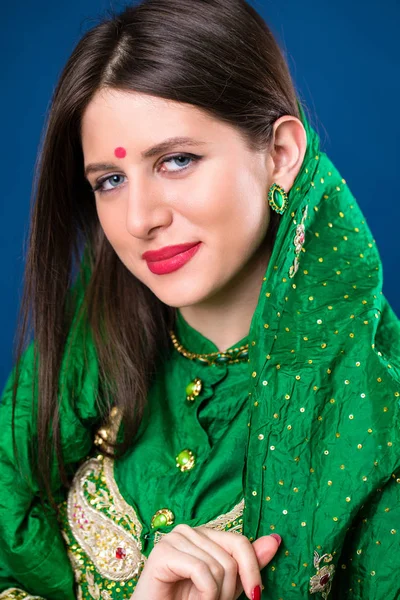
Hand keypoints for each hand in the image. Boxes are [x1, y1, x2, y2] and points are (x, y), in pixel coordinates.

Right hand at [131, 524, 280, 599]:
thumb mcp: (225, 586)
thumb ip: (247, 564)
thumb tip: (275, 540)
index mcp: (204, 534)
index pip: (240, 542)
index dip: (252, 570)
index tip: (256, 596)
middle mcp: (189, 530)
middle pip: (230, 558)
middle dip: (229, 591)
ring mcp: (174, 538)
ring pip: (217, 566)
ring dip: (215, 596)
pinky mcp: (163, 552)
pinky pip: (201, 572)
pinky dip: (205, 595)